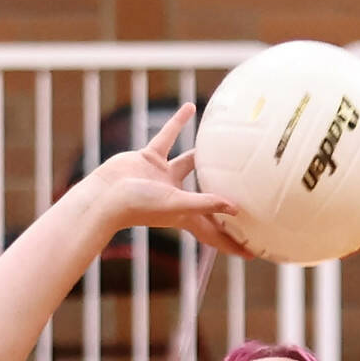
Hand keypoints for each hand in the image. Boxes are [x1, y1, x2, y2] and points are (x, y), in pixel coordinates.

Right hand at [97, 104, 244, 253]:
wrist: (105, 195)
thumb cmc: (139, 206)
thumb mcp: (176, 205)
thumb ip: (206, 204)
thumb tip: (235, 209)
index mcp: (186, 215)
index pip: (215, 234)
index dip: (233, 243)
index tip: (254, 251)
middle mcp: (177, 197)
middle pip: (209, 203)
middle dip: (225, 205)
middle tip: (248, 198)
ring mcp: (164, 178)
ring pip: (190, 164)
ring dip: (204, 157)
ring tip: (223, 146)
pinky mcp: (151, 160)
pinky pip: (169, 137)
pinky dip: (178, 123)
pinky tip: (190, 108)